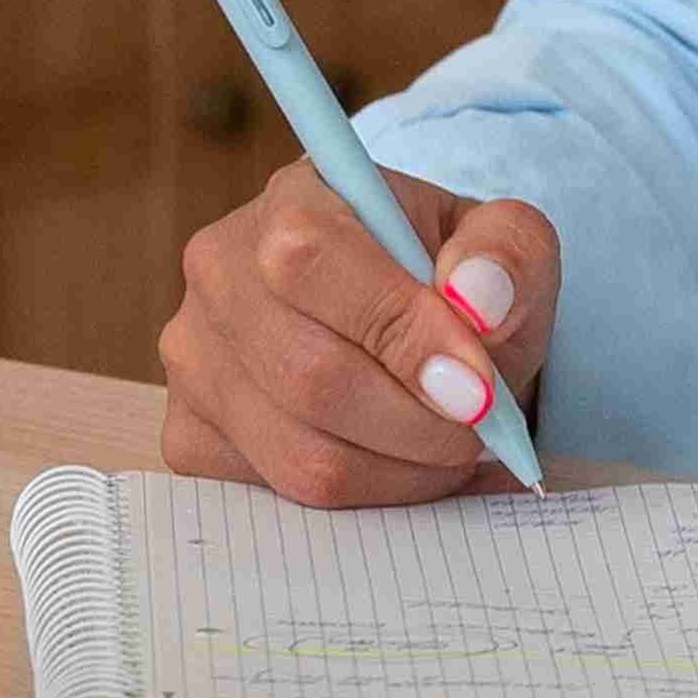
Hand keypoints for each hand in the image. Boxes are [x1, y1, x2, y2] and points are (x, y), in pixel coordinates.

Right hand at [155, 164, 562, 506]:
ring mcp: (194, 358)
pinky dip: (364, 497)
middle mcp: (220, 273)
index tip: (480, 389)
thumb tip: (478, 299)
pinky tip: (400, 464)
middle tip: (478, 428)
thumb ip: (508, 252)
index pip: (312, 262)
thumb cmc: (449, 280)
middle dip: (419, 423)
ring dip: (401, 471)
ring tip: (449, 446)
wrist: (403, 320)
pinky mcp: (190, 434)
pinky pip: (280, 496)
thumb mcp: (503, 244)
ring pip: (300, 454)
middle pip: (308, 376)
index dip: (402, 336)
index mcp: (292, 200)